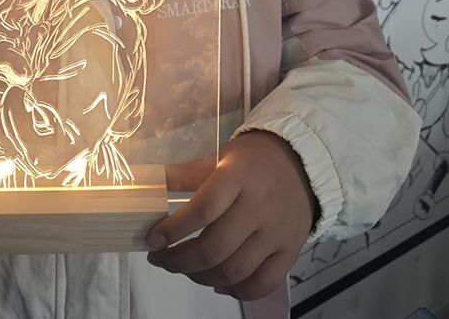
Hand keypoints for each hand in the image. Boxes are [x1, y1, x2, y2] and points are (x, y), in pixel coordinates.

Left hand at [147, 131, 316, 300]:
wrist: (301, 161)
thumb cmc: (254, 159)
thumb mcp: (219, 156)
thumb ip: (184, 174)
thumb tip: (148, 184)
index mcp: (239, 175)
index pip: (204, 209)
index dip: (174, 229)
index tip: (153, 239)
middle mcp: (260, 206)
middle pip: (216, 248)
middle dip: (179, 260)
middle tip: (161, 258)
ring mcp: (277, 232)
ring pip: (234, 271)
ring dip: (200, 277)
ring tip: (184, 268)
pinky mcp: (290, 251)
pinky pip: (262, 284)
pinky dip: (235, 291)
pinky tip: (217, 282)